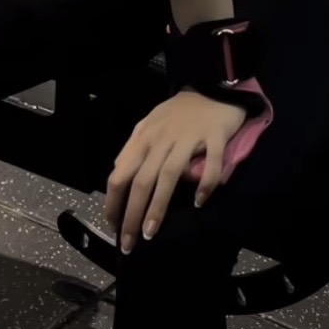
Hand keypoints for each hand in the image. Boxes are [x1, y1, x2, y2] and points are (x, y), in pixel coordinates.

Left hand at [106, 90, 246, 251]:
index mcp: (144, 137)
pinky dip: (205, 184)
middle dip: (132, 214)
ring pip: (169, 175)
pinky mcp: (214, 136)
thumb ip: (133, 147)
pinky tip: (200, 203)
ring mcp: (189, 137)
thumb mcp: (150, 124)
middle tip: (130, 243)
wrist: (214, 86)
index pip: (121, 174)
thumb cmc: (179, 111)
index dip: (114, 202)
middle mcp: (163, 138)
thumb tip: (117, 172)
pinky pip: (210, 163)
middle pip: (142, 180)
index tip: (114, 226)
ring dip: (158, 206)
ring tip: (151, 232)